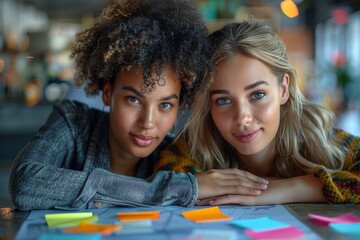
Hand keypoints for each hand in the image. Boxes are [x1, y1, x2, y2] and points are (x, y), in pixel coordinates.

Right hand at [194, 168, 268, 199]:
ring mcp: (219, 179)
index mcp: (216, 171)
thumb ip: (213, 182)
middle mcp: (219, 173)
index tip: (256, 178)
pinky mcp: (218, 187)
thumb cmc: (191, 186)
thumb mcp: (204, 181)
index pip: (235, 172)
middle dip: (254, 179)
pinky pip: (236, 188)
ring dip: (254, 184)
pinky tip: (255, 192)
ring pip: (241, 181)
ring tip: (264, 187)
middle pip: (241, 175)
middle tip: (265, 182)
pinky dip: (247, 189)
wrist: (182, 186)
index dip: (247, 175)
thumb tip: (220, 186)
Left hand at [196, 175, 324, 205]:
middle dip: (204, 190)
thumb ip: (244, 187)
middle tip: (190, 193)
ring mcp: (241, 190)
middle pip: (217, 187)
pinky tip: (211, 202)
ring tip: (195, 200)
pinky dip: (219, 200)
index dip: (208, 185)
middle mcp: (237, 184)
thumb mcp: (253, 188)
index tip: (196, 188)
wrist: (283, 189)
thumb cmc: (270, 189)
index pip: (220, 183)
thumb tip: (237, 187)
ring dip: (208, 196)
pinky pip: (230, 198)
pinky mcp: (246, 197)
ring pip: (221, 192)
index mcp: (238, 182)